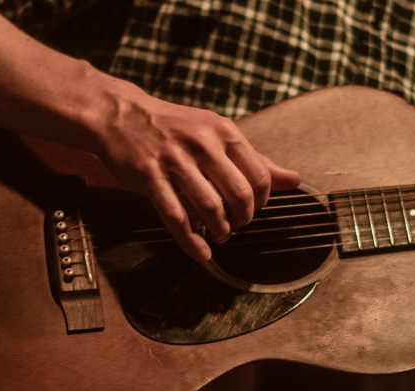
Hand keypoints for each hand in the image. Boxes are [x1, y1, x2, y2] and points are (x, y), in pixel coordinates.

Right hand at [92, 90, 300, 262]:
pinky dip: (191, 241)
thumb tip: (294, 180)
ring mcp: (174, 160)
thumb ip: (254, 159)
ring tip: (219, 236)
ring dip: (220, 231)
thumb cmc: (174, 128)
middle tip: (237, 226)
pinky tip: (201, 253)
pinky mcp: (149, 176)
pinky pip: (175, 216)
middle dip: (243, 220)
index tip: (252, 211)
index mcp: (223, 132)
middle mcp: (202, 143)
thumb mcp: (217, 134)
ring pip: (210, 207)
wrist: (121, 114)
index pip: (260, 177)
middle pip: (239, 195)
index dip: (261, 203)